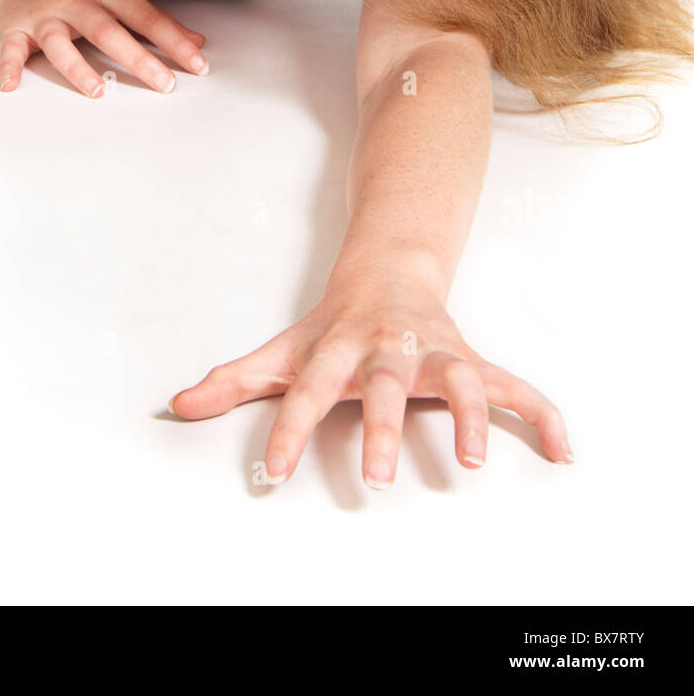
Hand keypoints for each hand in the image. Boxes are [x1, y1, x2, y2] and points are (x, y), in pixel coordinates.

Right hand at [0, 0, 208, 96]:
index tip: (198, 64)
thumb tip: (195, 41)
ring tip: (98, 91)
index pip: (145, 16)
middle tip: (165, 84)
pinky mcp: (14, 27)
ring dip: (78, 68)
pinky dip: (10, 68)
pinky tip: (11, 86)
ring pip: (59, 43)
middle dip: (139, 59)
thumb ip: (149, 15)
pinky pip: (11, 50)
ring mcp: (42, 14)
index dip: (174, 41)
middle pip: (107, 31)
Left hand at [168, 285, 572, 487]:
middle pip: (383, 384)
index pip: (307, 391)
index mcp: (339, 347)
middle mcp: (389, 347)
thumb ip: (236, 380)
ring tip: (474, 461)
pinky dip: (540, 414)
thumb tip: (180, 403)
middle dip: (383, 427)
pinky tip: (563, 448)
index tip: (271, 473)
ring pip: (455, 377)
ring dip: (466, 415)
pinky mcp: (469, 358)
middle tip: (380, 478)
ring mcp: (434, 350)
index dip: (287, 429)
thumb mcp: (285, 348)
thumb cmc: (334, 322)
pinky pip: (511, 386)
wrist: (390, 266)